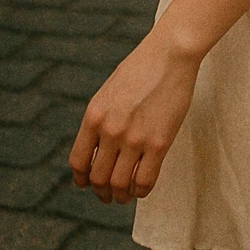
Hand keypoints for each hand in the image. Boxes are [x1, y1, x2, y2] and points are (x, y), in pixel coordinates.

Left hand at [68, 34, 199, 203]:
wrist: (170, 53)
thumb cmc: (141, 69)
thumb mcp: (109, 92)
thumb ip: (100, 120)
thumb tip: (96, 151)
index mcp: (94, 116)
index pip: (79, 162)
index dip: (82, 179)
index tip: (88, 183)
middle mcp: (110, 131)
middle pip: (98, 178)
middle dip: (102, 191)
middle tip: (108, 195)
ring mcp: (135, 139)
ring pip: (120, 185)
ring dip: (120, 196)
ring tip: (124, 196)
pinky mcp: (159, 143)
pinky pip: (145, 181)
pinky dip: (141, 191)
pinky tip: (141, 188)